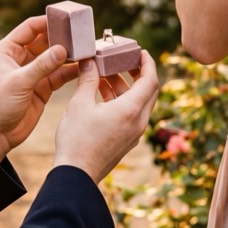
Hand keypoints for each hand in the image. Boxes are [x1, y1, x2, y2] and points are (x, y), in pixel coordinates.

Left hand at [0, 15, 78, 161]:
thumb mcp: (19, 82)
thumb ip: (42, 65)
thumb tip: (63, 49)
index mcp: (7, 50)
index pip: (29, 28)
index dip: (46, 22)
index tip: (66, 19)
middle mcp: (20, 59)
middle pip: (45, 41)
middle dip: (62, 38)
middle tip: (81, 34)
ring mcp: (33, 73)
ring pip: (54, 58)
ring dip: (69, 54)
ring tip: (87, 49)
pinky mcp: (42, 88)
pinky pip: (59, 75)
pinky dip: (71, 71)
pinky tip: (85, 67)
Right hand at [52, 51, 158, 182]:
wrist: (77, 175)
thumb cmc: (77, 139)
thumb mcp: (79, 104)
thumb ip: (87, 79)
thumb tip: (89, 60)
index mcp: (131, 110)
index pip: (151, 80)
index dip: (148, 63)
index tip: (140, 52)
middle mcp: (138, 122)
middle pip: (148, 91)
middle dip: (138, 73)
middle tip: (124, 60)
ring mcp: (134, 133)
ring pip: (138, 103)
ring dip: (125, 87)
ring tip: (104, 75)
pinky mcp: (126, 141)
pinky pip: (131, 115)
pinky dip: (121, 101)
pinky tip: (101, 94)